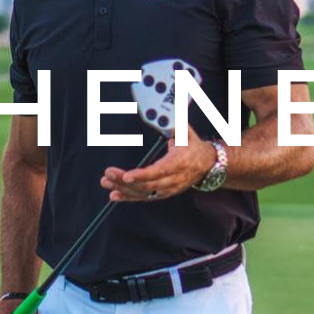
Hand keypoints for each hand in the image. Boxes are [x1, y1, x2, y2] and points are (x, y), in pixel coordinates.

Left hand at [100, 124, 216, 201]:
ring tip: (106, 183)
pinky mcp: (162, 193)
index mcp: (178, 163)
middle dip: (125, 181)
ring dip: (123, 189)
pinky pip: (144, 197)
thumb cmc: (194, 148)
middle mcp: (173, 179)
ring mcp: (168, 189)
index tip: (126, 175)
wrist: (207, 164)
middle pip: (147, 185)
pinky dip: (128, 197)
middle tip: (108, 175)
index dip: (142, 175)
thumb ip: (174, 125)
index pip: (158, 171)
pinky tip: (115, 195)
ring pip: (143, 193)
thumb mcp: (186, 133)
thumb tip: (163, 116)